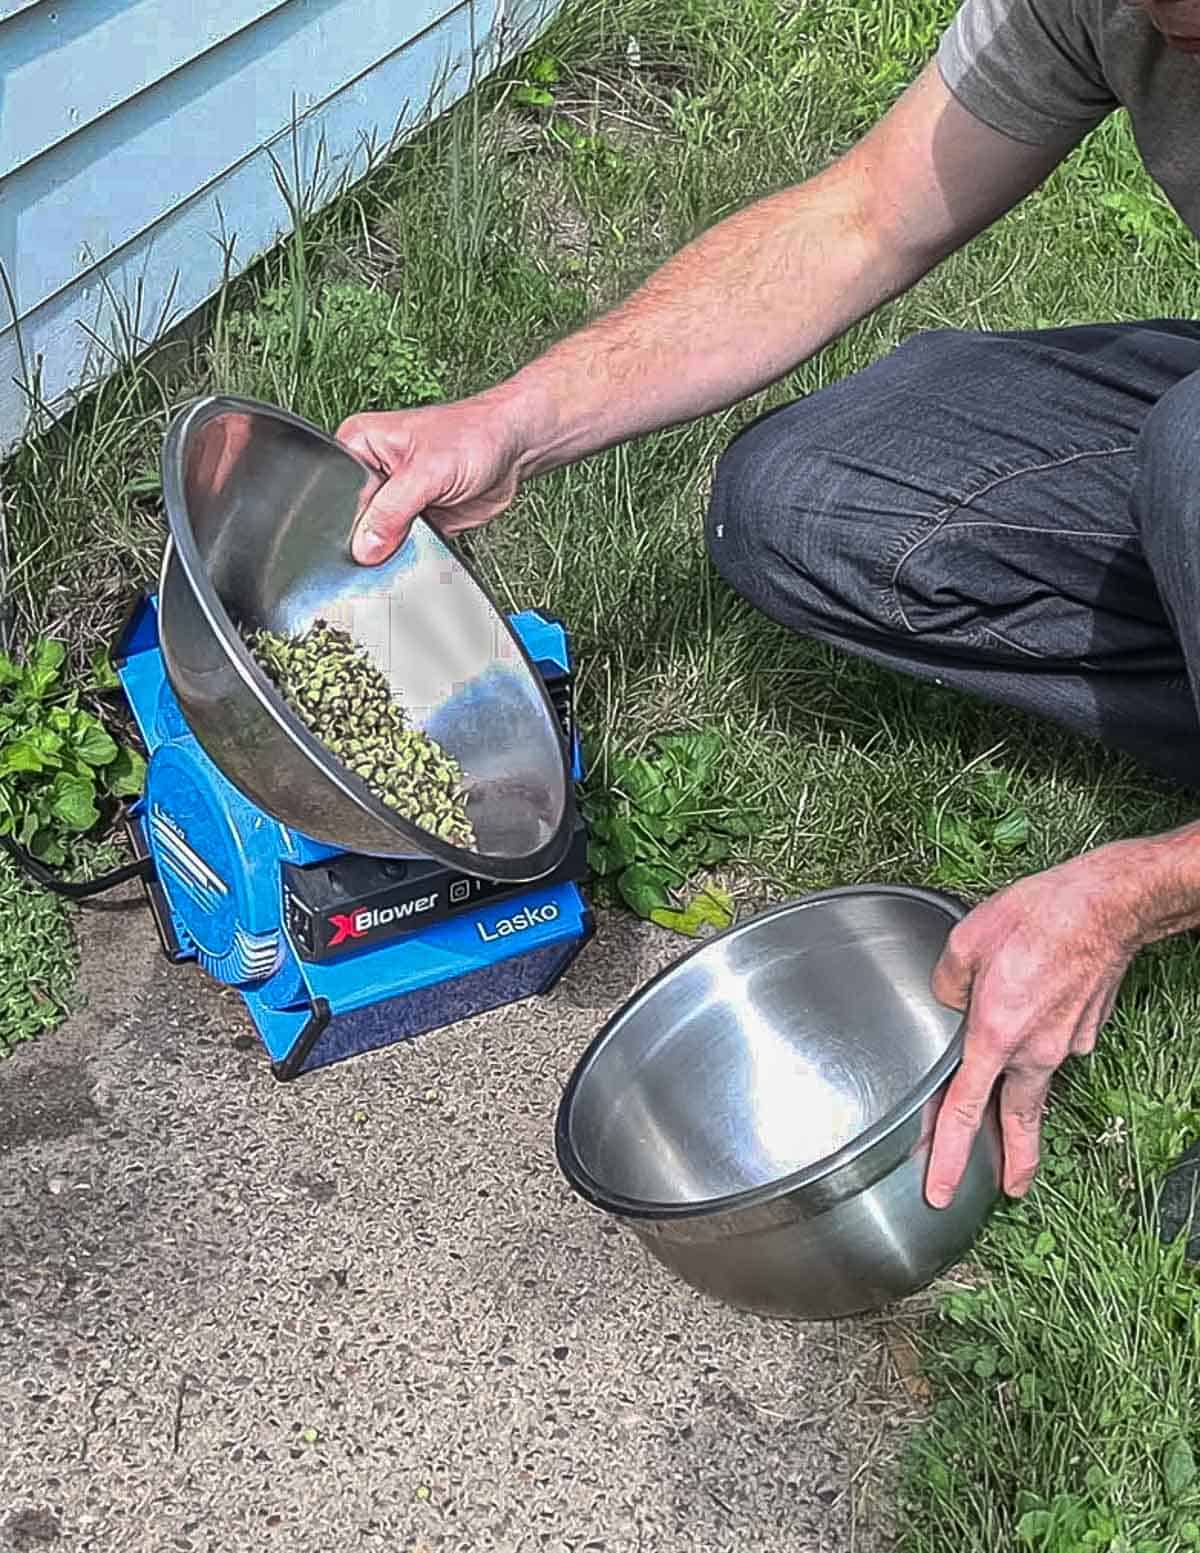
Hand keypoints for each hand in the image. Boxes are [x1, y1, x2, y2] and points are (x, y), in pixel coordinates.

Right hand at [336, 392, 526, 563]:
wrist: (515, 448)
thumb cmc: (474, 435)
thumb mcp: (425, 472)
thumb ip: (391, 511)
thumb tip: (365, 547)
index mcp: (360, 445)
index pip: (336, 492)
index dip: (346, 520)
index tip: (359, 542)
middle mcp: (373, 472)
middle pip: (355, 520)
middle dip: (370, 538)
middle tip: (390, 544)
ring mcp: (395, 499)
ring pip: (378, 539)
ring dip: (392, 549)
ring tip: (413, 541)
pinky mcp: (417, 520)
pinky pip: (404, 548)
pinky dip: (412, 555)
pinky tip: (422, 550)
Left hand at [924, 851, 1140, 1207]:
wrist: (1106, 905)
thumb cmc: (1037, 917)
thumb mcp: (966, 941)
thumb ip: (946, 983)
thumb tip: (949, 1000)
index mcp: (994, 1035)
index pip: (962, 1110)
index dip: (947, 1155)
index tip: (940, 1190)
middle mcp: (1033, 1050)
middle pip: (1017, 1119)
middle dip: (1013, 1161)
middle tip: (1010, 1191)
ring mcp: (1066, 1042)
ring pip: (1038, 1083)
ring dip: (1025, 1104)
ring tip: (1021, 1129)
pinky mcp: (1087, 1027)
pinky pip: (1056, 1041)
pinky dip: (1043, 1037)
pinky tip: (1039, 1010)